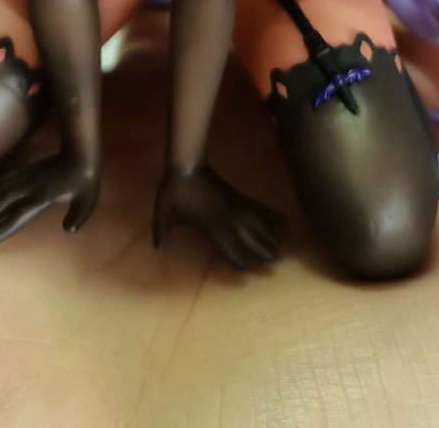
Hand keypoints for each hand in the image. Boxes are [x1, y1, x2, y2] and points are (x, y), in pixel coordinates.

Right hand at [0, 151, 99, 241]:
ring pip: (0, 191)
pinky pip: (5, 179)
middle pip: (3, 202)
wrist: (80, 153)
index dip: (5, 226)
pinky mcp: (26, 171)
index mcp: (43, 196)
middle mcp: (30, 187)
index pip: (20, 213)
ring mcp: (26, 177)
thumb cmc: (84, 180)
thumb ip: (78, 216)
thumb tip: (69, 229)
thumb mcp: (87, 200)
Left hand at [152, 162, 282, 267]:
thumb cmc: (175, 192)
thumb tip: (158, 248)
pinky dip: (270, 214)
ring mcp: (235, 207)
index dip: (238, 262)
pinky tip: (281, 219)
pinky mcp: (238, 196)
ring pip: (258, 225)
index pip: (229, 251)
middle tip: (275, 263)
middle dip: (262, 252)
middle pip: (250, 240)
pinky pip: (258, 207)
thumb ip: (161, 232)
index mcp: (211, 229)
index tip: (247, 271)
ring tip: (281, 248)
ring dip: (270, 236)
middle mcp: (228, 221)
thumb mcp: (164, 213)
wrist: (186, 166)